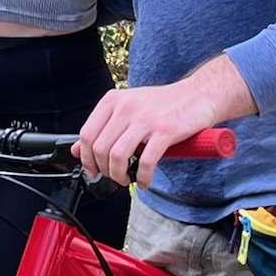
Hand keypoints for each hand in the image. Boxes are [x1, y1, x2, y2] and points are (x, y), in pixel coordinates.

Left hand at [74, 58, 249, 187]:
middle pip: (100, 148)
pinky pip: (145, 162)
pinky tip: (145, 181)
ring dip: (119, 176)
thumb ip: (103, 127)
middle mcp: (126, 107)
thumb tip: (77, 149)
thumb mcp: (128, 109)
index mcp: (114, 100)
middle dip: (103, 170)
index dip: (86, 158)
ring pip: (117, 156)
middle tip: (113, 177)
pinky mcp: (165, 131)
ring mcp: (146, 118)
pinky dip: (142, 177)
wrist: (198, 94)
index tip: (93, 170)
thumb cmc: (163, 104)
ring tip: (127, 179)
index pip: (87, 134)